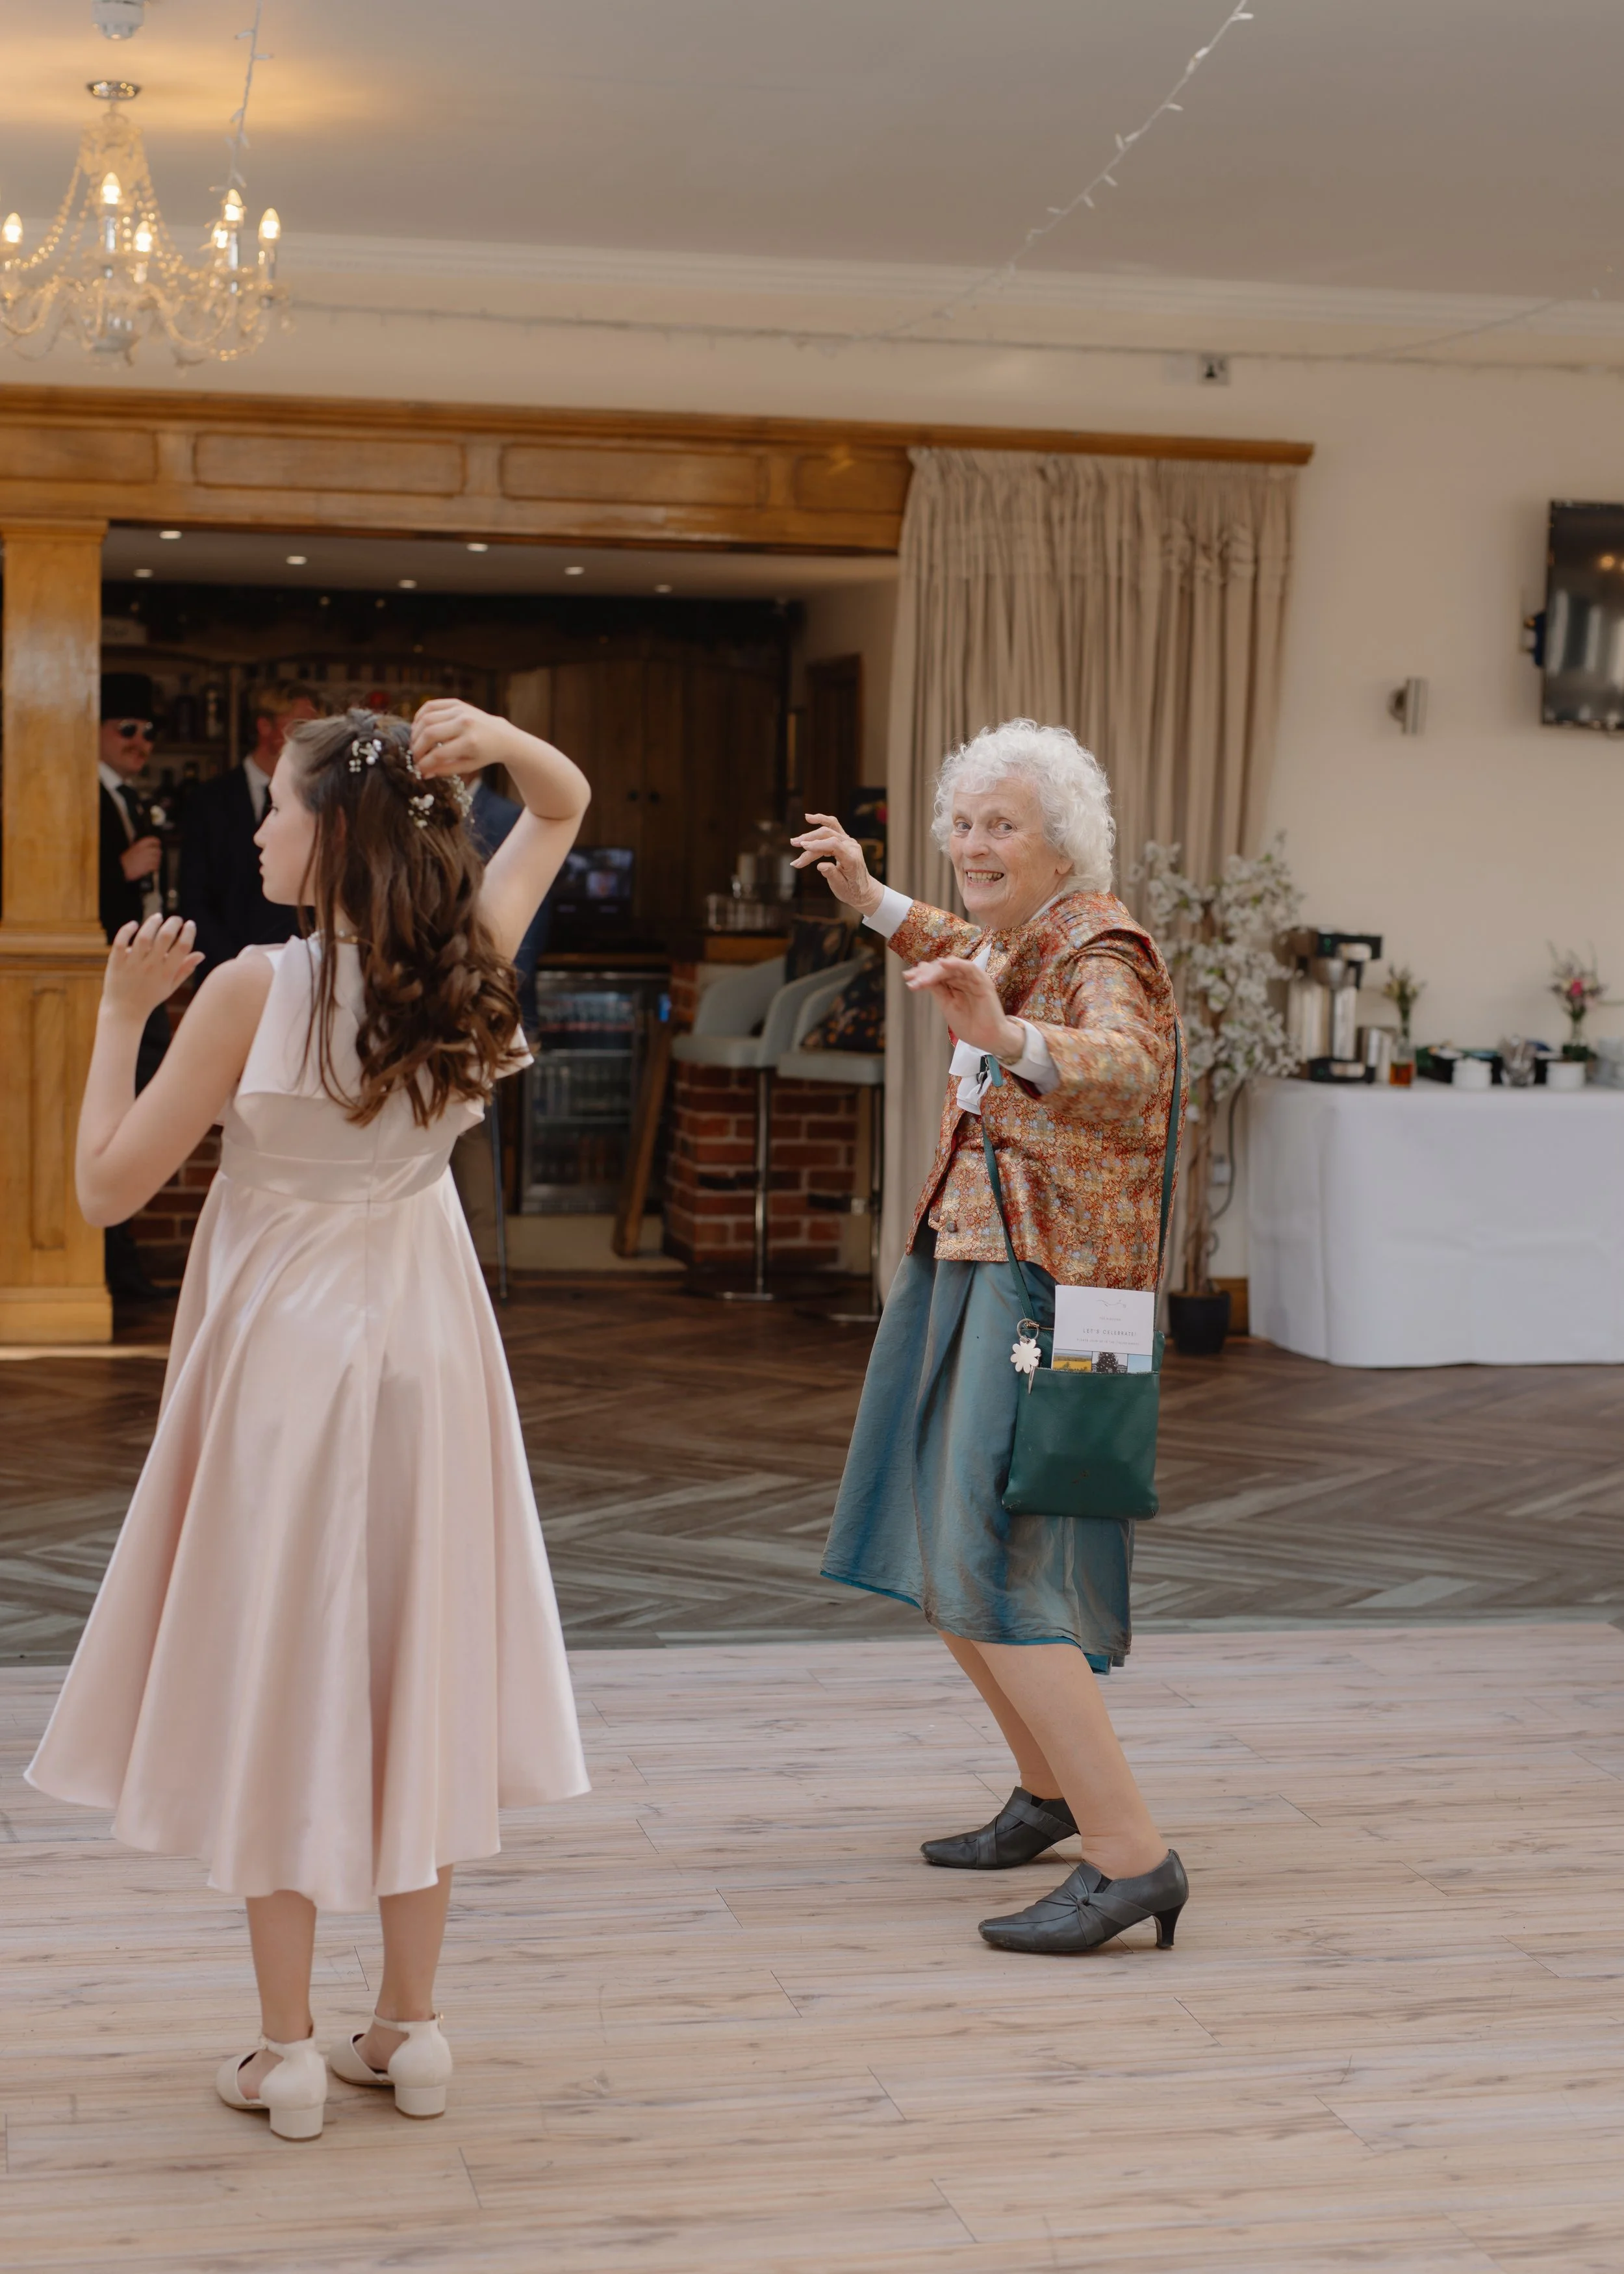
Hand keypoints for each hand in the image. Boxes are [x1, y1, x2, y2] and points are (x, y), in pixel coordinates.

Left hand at [102, 914, 202, 1019]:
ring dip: (152, 923)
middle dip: (173, 923)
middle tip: (176, 919)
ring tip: (158, 917)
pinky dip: (127, 930)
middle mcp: (151, 968)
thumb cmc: (150, 997)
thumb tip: (200, 954)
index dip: (188, 933)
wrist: (124, 1012)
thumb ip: (185, 969)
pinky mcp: (116, 963)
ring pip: (144, 937)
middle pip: (165, 938)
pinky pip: (121, 943)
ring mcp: (133, 965)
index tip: (190, 924)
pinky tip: (134, 924)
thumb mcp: (170, 986)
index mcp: (166, 974)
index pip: (182, 948)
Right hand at [119, 835, 162, 883]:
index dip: (156, 842)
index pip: (152, 839)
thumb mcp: (132, 849)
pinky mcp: (148, 866)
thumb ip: (141, 847)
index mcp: (140, 844)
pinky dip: (155, 867)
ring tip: (154, 863)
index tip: (158, 843)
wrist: (122, 868)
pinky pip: (156, 866)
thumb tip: (149, 847)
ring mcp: (147, 858)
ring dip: (157, 861)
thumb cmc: (126, 860)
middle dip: (157, 854)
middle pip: (157, 850)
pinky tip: (153, 868)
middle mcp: (144, 850)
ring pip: (157, 858)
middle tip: (156, 856)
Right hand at [410, 698, 511, 779]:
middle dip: (417, 748)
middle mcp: (465, 723)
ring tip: (415, 744)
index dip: (424, 763)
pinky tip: (418, 728)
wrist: (501, 736)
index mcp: (470, 743)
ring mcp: (460, 710)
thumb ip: (445, 770)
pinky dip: (419, 717)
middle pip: (429, 734)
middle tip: (415, 757)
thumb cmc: (483, 754)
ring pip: (426, 718)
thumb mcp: (467, 766)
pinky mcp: (456, 703)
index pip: (438, 753)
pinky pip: (430, 706)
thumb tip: (423, 772)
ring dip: (416, 733)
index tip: (418, 769)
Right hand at [790, 813, 882, 914]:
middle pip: (828, 836)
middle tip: (793, 844)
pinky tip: (809, 818)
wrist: (863, 889)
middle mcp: (852, 846)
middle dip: (809, 839)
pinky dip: (821, 821)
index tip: (803, 847)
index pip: (833, 845)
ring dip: (811, 833)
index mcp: (852, 858)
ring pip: (828, 829)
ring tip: (795, 839)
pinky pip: (833, 826)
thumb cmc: (851, 890)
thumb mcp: (841, 887)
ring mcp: (849, 841)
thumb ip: (832, 875)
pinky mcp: (845, 840)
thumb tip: (820, 866)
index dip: (817, 844)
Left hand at [904, 956, 1024, 1060]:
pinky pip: (969, 968)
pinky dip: (956, 964)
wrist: (987, 1039)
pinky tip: (943, 965)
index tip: (907, 978)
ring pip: (952, 967)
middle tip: (911, 979)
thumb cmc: (970, 1025)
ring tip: (922, 978)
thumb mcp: (947, 1006)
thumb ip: (937, 990)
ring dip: (935, 971)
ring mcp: (973, 979)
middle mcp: (963, 979)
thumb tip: (921, 976)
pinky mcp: (983, 982)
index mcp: (954, 985)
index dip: (921, 974)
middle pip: (942, 968)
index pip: (936, 974)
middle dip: (925, 972)